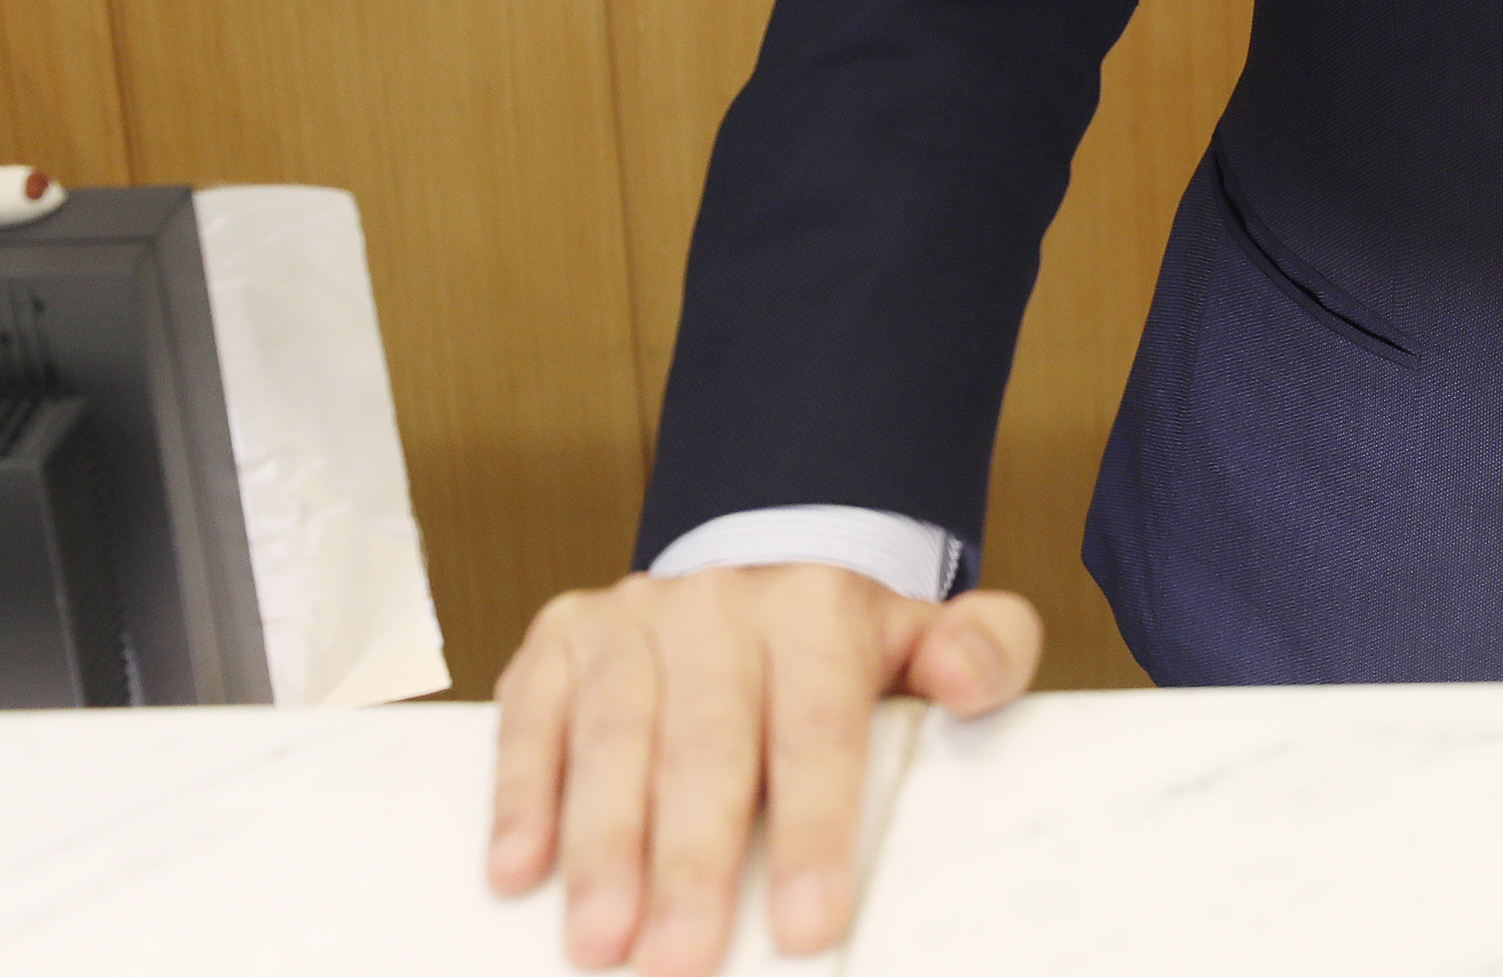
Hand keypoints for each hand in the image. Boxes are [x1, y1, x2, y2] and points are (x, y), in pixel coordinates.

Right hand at [488, 562, 1040, 972]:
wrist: (759, 565)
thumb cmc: (843, 646)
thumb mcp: (929, 634)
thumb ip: (984, 651)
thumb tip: (970, 680)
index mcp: (817, 610)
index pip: (817, 729)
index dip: (811, 832)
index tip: (807, 929)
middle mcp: (719, 604)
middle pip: (706, 745)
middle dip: (691, 862)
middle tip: (678, 965)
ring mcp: (633, 618)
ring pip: (613, 736)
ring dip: (601, 847)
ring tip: (598, 944)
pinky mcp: (562, 638)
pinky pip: (532, 716)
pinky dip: (519, 795)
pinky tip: (517, 873)